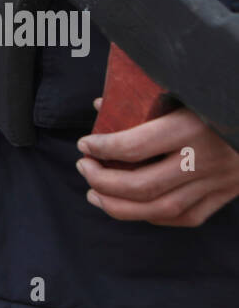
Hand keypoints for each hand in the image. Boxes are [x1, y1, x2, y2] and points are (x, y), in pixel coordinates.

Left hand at [76, 103, 238, 226]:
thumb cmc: (220, 96)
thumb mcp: (186, 91)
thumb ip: (144, 100)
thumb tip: (100, 106)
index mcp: (193, 127)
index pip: (135, 147)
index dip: (102, 148)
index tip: (85, 144)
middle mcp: (205, 159)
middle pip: (142, 186)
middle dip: (102, 181)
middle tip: (84, 168)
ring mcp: (218, 181)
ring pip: (159, 208)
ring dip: (118, 207)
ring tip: (94, 195)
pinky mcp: (227, 194)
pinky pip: (185, 217)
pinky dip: (152, 215)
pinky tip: (132, 206)